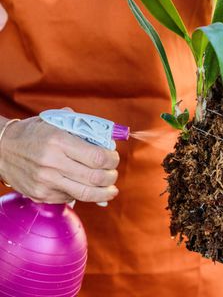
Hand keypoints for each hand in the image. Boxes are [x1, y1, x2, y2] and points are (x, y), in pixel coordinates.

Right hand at [0, 112, 119, 203]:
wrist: (2, 149)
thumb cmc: (34, 133)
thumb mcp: (57, 121)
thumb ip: (83, 128)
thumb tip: (108, 142)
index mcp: (58, 141)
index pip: (96, 157)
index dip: (112, 159)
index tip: (114, 158)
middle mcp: (52, 163)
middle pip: (94, 178)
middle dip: (111, 177)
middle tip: (114, 174)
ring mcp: (46, 182)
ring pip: (85, 194)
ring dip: (104, 193)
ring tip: (111, 190)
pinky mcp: (41, 195)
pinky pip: (69, 198)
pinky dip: (82, 194)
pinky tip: (85, 188)